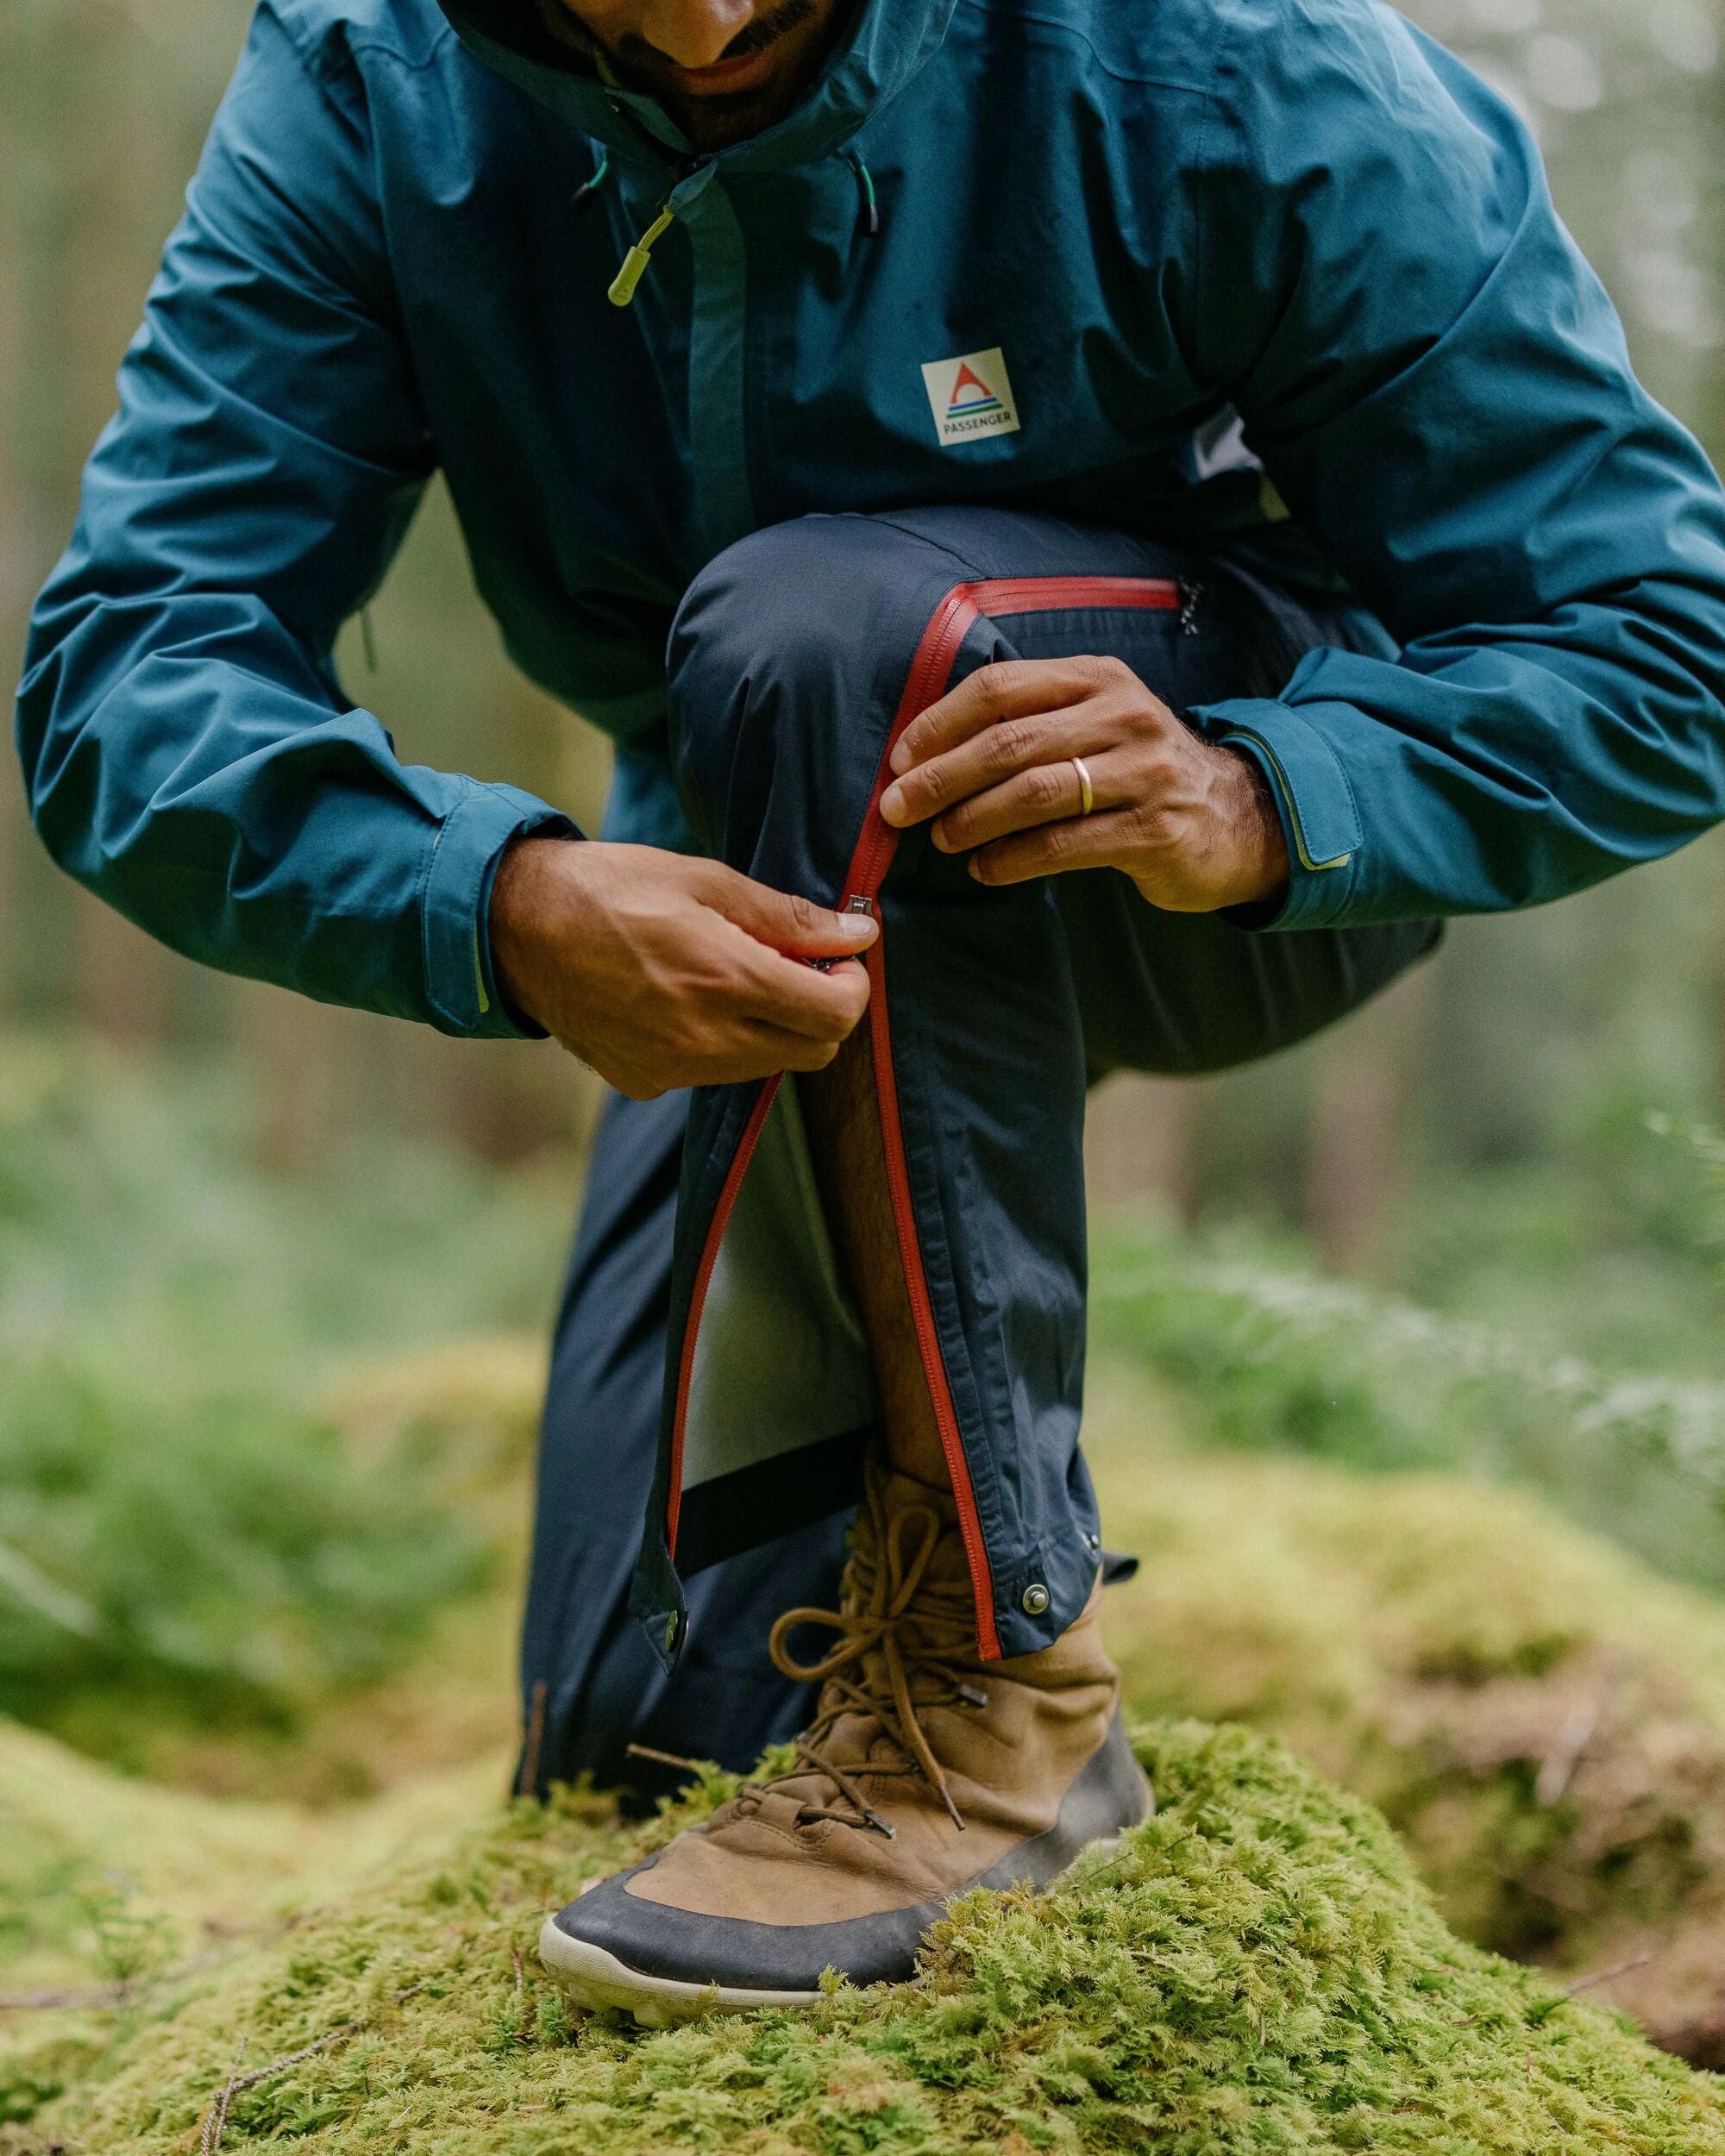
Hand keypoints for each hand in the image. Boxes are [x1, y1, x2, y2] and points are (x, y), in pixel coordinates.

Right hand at [489, 839, 875, 1098]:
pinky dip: (725, 1043)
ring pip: (766, 1067)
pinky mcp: (645, 1082)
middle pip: (812, 1052)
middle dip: (822, 1011)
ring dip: (774, 1028)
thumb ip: (787, 916)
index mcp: (726, 978)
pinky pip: (713, 1074)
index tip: (840, 959)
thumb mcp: (705, 881)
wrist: (517, 927)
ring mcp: (672, 1069)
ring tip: (739, 976)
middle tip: (800, 966)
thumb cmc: (612, 888)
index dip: (852, 988)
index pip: (834, 1016)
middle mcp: (704, 1038)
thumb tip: (857, 935)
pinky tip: (691, 999)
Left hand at [878, 656, 1288, 912]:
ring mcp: (1143, 772)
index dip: (940, 723)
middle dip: (941, 776)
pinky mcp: (1153, 829)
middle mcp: (1123, 715)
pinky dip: (1012, 859)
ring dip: (972, 818)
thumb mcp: (1095, 722)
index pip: (1001, 687)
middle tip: (896, 808)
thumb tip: (926, 752)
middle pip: (1009, 741)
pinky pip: (1063, 844)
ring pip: (1033, 792)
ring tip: (940, 839)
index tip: (900, 758)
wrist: (1236, 817)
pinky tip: (985, 869)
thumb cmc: (1139, 771)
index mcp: (1097, 679)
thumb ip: (1029, 722)